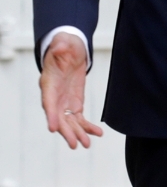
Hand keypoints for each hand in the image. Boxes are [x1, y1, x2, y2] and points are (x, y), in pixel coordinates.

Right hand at [40, 33, 102, 148]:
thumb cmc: (64, 45)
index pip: (48, 102)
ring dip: (78, 133)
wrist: (70, 49)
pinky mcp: (74, 102)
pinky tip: (97, 133)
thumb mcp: (63, 42)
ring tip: (86, 145)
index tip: (53, 129)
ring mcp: (64, 101)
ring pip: (69, 121)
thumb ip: (61, 45)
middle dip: (66, 131)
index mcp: (49, 83)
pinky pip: (79, 117)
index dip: (51, 115)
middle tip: (75, 144)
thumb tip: (60, 46)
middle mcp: (54, 96)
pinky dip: (87, 126)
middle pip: (59, 117)